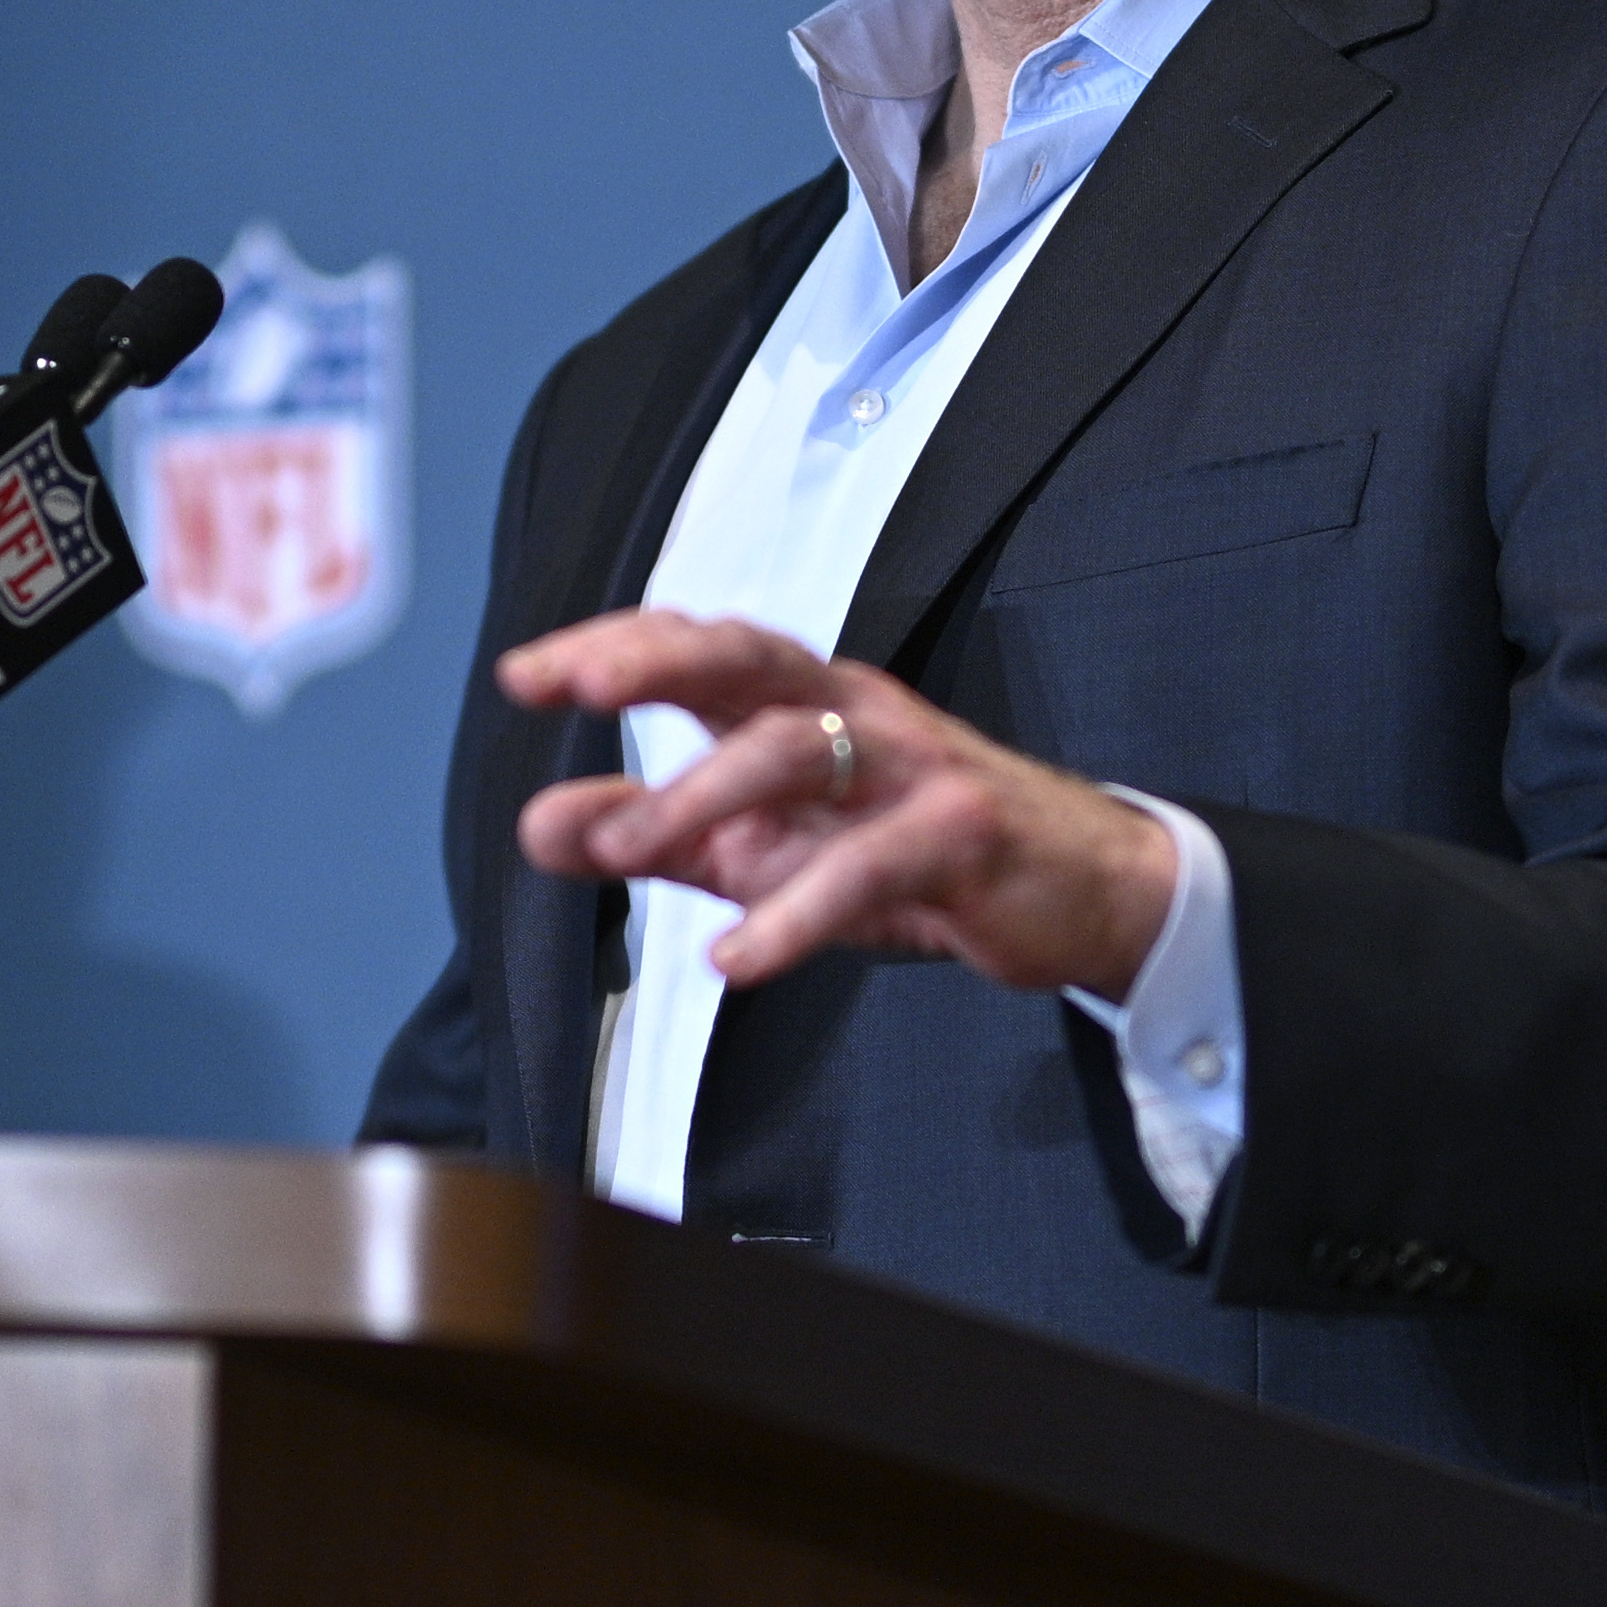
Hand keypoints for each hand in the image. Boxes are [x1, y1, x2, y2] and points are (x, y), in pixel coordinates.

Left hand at [501, 608, 1177, 998]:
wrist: (1080, 892)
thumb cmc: (915, 852)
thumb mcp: (766, 848)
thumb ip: (655, 836)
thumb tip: (539, 827)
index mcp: (803, 704)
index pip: (701, 649)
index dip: (615, 648)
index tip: (526, 673)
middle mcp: (854, 714)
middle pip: (748, 662)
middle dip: (657, 662)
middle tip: (574, 689)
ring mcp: (913, 768)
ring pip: (800, 749)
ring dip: (704, 794)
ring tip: (627, 845)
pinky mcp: (962, 837)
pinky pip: (870, 865)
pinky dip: (797, 911)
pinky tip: (737, 957)